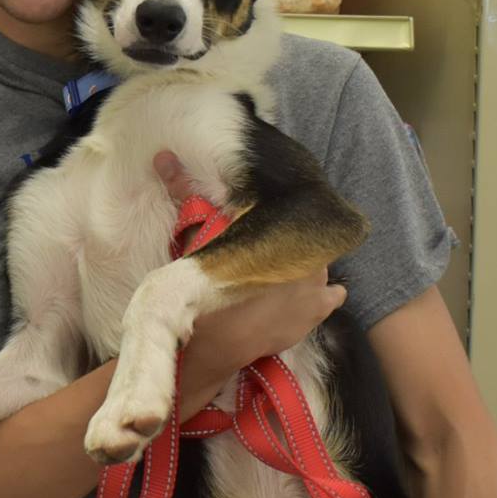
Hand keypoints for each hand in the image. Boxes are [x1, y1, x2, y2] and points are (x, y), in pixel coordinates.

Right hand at [154, 152, 346, 396]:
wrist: (214, 342)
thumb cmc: (205, 288)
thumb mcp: (194, 237)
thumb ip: (184, 193)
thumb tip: (162, 154)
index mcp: (282, 228)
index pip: (294, 209)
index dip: (284, 214)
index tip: (271, 220)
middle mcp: (307, 251)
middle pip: (307, 237)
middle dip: (294, 240)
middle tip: (273, 248)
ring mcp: (316, 283)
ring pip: (321, 264)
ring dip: (308, 266)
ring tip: (286, 273)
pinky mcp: (316, 312)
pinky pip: (334, 295)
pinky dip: (325, 294)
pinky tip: (310, 295)